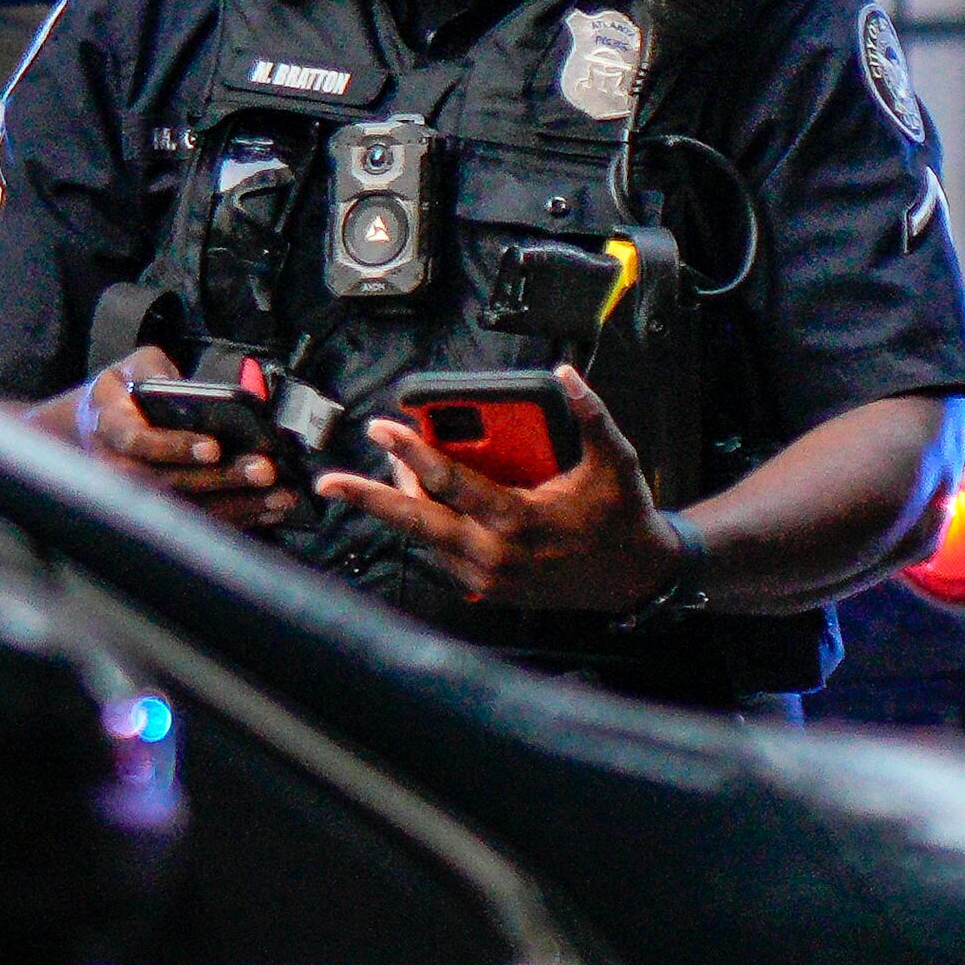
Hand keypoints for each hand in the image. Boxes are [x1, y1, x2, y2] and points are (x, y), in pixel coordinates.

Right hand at [27, 344, 295, 532]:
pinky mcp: (158, 512)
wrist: (90, 429)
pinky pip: (199, 521)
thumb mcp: (130, 367)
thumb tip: (186, 385)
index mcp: (108, 428)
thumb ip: (155, 370)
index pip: (139, 442)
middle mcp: (117, 469)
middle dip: (221, 478)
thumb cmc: (120, 395)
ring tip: (279, 496)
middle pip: (170, 482)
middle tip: (264, 470)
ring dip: (238, 504)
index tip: (213, 445)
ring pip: (187, 509)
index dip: (175, 446)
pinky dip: (237, 518)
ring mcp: (136, 497)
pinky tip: (269, 510)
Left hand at [314, 367, 685, 614]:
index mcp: (518, 519)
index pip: (450, 481)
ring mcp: (487, 577)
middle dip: (368, 499)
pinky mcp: (488, 590)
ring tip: (388, 472)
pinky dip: (430, 526)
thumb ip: (588, 413)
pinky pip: (444, 554)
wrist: (635, 577)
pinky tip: (424, 502)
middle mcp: (494, 553)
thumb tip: (566, 374)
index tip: (382, 428)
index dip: (411, 451)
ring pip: (426, 538)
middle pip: (416, 522)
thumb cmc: (622, 516)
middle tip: (330, 483)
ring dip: (402, 506)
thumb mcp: (614, 459)